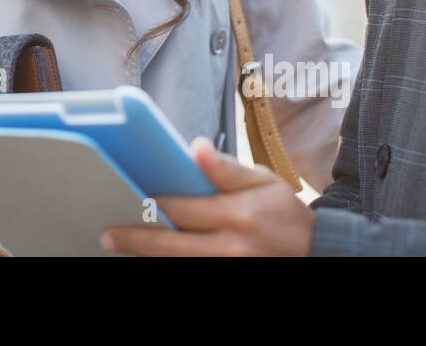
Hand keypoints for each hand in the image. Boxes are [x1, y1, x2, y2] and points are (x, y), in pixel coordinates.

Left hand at [99, 137, 313, 255]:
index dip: (151, 206)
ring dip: (148, 256)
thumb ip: (226, 168)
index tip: (128, 199)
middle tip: (108, 236)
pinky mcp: (228, 277)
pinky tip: (152, 257)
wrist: (317, 252)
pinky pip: (191, 272)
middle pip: (170, 246)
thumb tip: (194, 147)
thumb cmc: (284, 212)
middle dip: (135, 240)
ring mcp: (229, 268)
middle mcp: (230, 247)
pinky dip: (171, 264)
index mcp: (236, 214)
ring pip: (177, 264)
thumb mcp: (264, 180)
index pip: (180, 210)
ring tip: (123, 247)